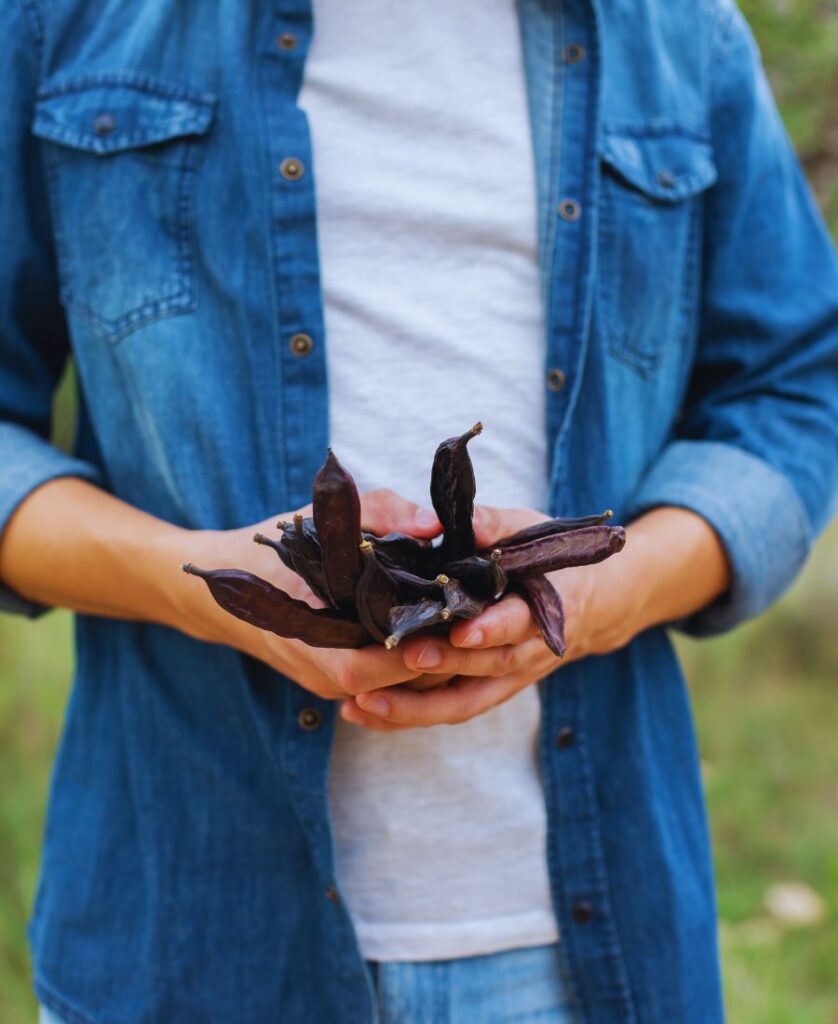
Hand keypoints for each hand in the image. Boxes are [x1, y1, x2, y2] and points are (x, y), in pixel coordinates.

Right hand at [176, 488, 450, 699]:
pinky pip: (387, 681)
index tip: (462, 618)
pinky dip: (417, 662)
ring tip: (475, 624)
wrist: (217, 594)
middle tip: (485, 622)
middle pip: (398, 686)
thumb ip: (380, 514)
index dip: (420, 649)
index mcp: (313, 641)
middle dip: (442, 658)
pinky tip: (446, 631)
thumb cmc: (270, 551)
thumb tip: (434, 525)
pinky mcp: (339, 680)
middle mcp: (324, 673)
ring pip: (398, 689)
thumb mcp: (319, 518)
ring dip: (436, 663)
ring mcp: (331, 683)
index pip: (374, 666)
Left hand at [339, 504, 634, 730]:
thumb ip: (495, 525)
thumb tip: (467, 521)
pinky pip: (449, 711)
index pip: (521, 623)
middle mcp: (529, 652)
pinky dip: (409, 716)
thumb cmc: (547, 560)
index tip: (461, 631)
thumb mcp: (527, 531)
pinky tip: (365, 712)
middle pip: (487, 667)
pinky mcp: (486, 692)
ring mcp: (507, 679)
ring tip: (367, 700)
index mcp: (544, 609)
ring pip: (463, 701)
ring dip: (416, 706)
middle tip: (405, 656)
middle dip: (446, 665)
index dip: (492, 629)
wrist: (588, 605)